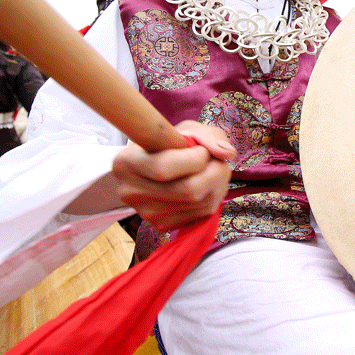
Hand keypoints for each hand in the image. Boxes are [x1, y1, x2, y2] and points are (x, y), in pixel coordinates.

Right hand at [112, 120, 235, 231]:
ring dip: (218, 184)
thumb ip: (208, 137)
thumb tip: (228, 154)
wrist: (152, 170)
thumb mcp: (185, 130)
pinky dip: (213, 197)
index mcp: (126, 162)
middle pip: (187, 190)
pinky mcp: (162, 225)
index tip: (202, 150)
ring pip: (199, 202)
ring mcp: (146, 213)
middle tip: (217, 161)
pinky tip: (208, 185)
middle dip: (215, 172)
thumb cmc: (169, 145)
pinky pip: (201, 213)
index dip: (196, 157)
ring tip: (213, 170)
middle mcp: (131, 192)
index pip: (164, 168)